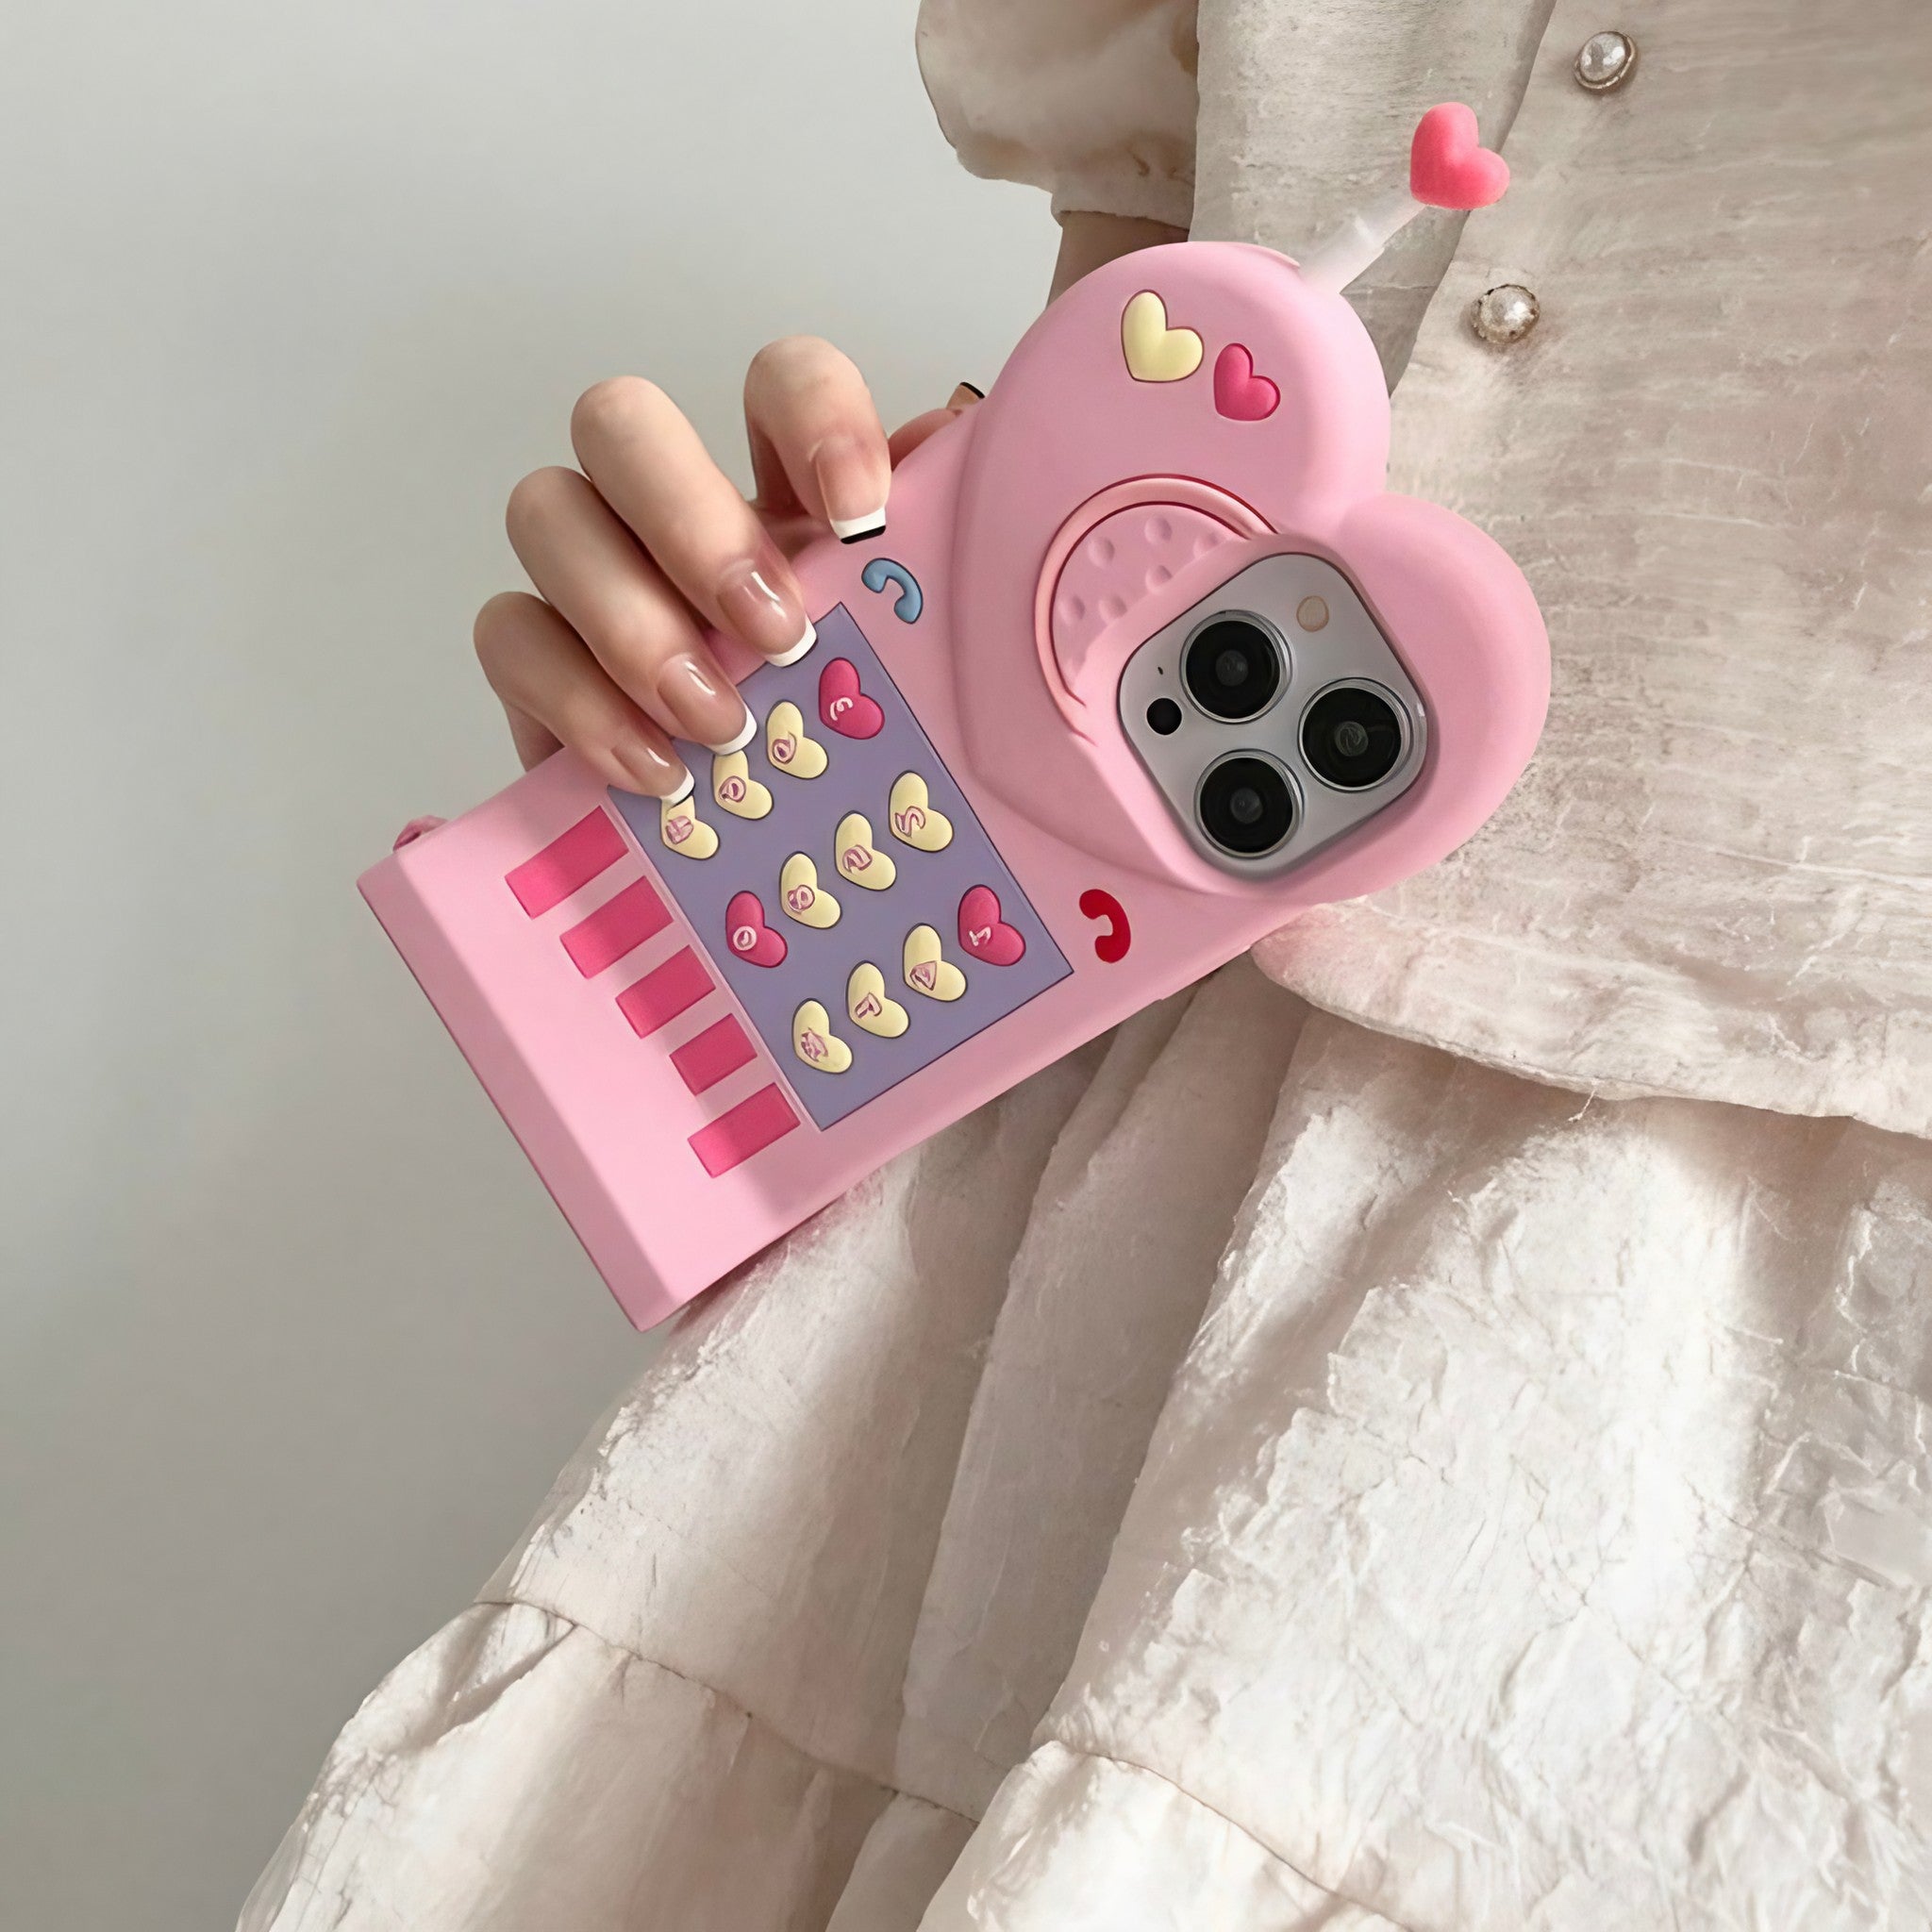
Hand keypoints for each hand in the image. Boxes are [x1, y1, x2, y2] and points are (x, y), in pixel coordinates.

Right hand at [476, 338, 974, 796]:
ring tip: (718, 725)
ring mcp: (600, 589)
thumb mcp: (939, 668)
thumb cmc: (871, 755)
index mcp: (795, 500)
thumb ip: (954, 560)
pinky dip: (576, 700)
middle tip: (775, 632)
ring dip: (627, 617)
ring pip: (546, 512)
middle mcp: (686, 524)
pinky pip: (508, 635)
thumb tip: (958, 439)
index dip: (809, 416)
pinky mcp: (542, 678)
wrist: (802, 874)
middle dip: (689, 519)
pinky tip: (658, 773)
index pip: (779, 383)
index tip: (861, 517)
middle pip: (623, 423)